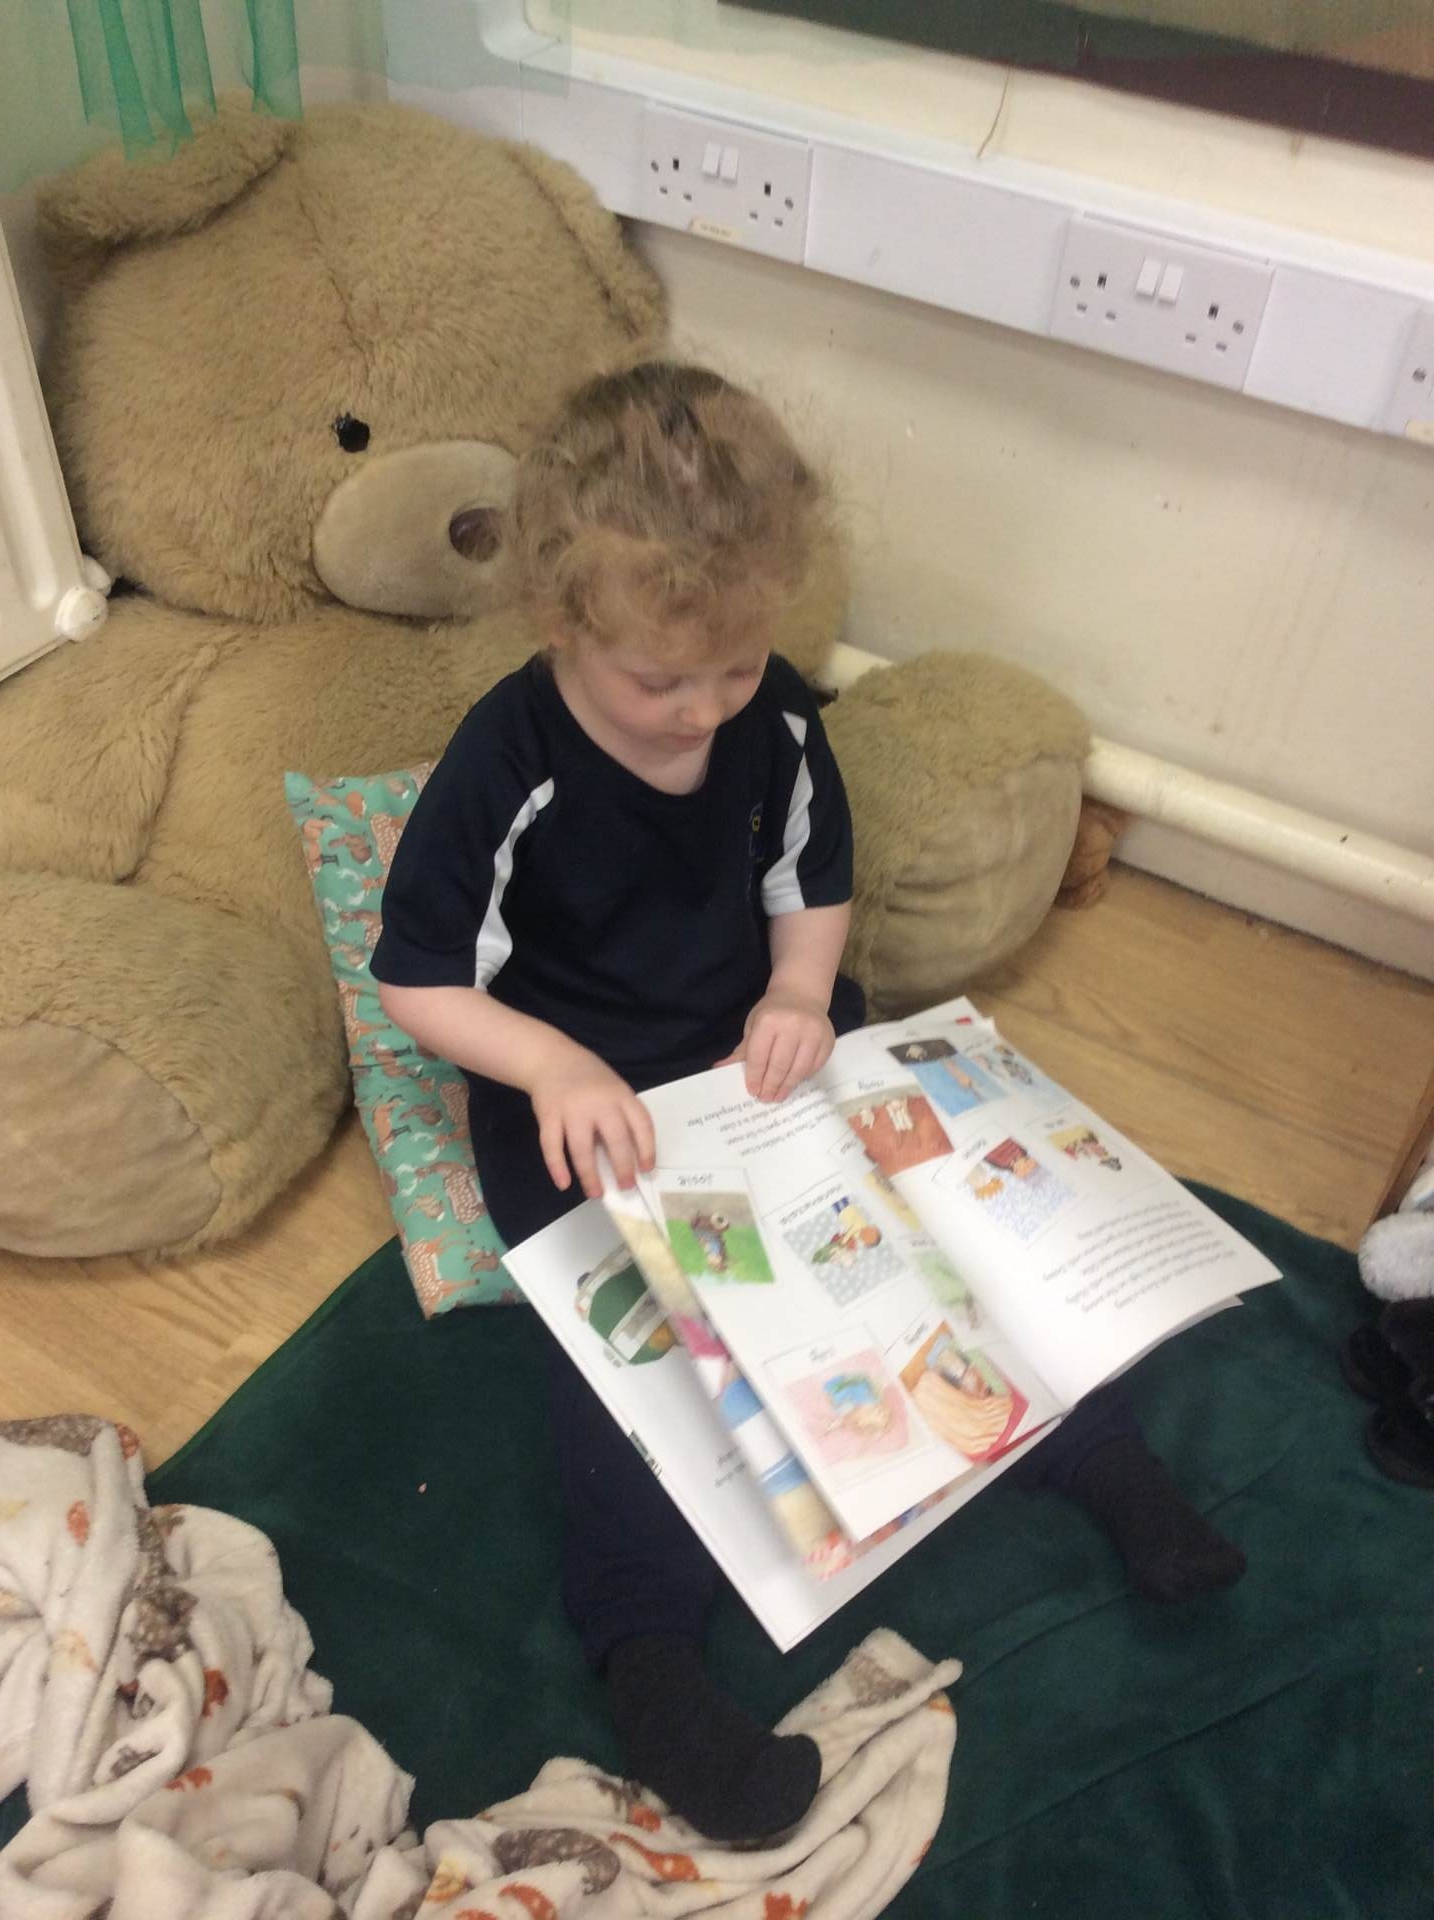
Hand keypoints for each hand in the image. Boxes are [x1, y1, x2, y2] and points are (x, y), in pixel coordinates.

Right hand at [528, 1048, 654, 1198]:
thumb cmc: (589, 1079)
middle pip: (615, 1139)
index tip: (647, 1169)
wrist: (551, 1058)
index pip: (641, 1124)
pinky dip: (557, 1167)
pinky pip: (552, 1146)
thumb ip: (621, 1115)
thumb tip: (629, 1158)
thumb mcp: (613, 1088)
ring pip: (582, 1149)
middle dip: (623, 1167)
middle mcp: (599, 1102)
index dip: (647, 1149)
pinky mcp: (548, 1115)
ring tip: (596, 1193)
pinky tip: (564, 1183)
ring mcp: (572, 1109)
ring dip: (590, 1175)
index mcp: (620, 1095)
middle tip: (626, 1186)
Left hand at [716, 989, 834, 1102]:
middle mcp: (793, 1025)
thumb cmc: (773, 1012)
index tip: (753, 1091)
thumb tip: (720, 1069)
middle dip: (771, 1086)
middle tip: (766, 1098)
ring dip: (787, 1086)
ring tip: (779, 1096)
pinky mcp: (828, 1041)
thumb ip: (742, 1050)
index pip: (760, 1056)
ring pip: (799, 1069)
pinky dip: (803, 1077)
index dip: (755, 1076)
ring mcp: (814, 1033)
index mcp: (769, 1021)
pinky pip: (815, 1067)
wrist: (801, 994)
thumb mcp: (753, 1025)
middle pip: (780, 1065)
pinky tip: (794, 1082)